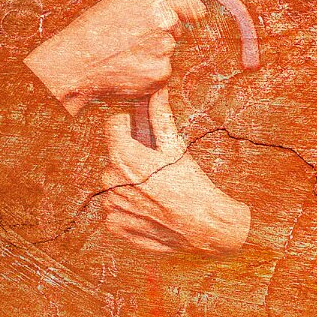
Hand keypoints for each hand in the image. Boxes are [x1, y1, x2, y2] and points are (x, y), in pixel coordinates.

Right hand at [23, 0, 206, 114]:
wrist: (75, 63)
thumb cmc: (94, 27)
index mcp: (159, 0)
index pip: (194, 8)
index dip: (186, 13)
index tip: (178, 19)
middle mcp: (166, 24)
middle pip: (177, 31)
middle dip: (161, 33)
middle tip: (131, 37)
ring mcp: (164, 50)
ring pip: (167, 52)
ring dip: (153, 54)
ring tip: (125, 53)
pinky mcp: (160, 75)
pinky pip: (162, 72)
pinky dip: (148, 73)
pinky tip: (128, 68)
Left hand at [101, 87, 250, 255]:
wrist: (204, 227)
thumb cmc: (192, 185)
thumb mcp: (175, 147)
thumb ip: (160, 116)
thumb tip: (157, 89)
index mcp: (124, 156)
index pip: (113, 125)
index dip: (128, 124)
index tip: (142, 132)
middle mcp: (112, 180)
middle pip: (115, 155)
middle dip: (132, 155)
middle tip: (156, 165)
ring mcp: (112, 204)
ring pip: (114, 181)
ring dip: (129, 181)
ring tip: (155, 188)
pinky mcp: (115, 224)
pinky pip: (115, 207)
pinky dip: (128, 205)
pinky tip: (149, 206)